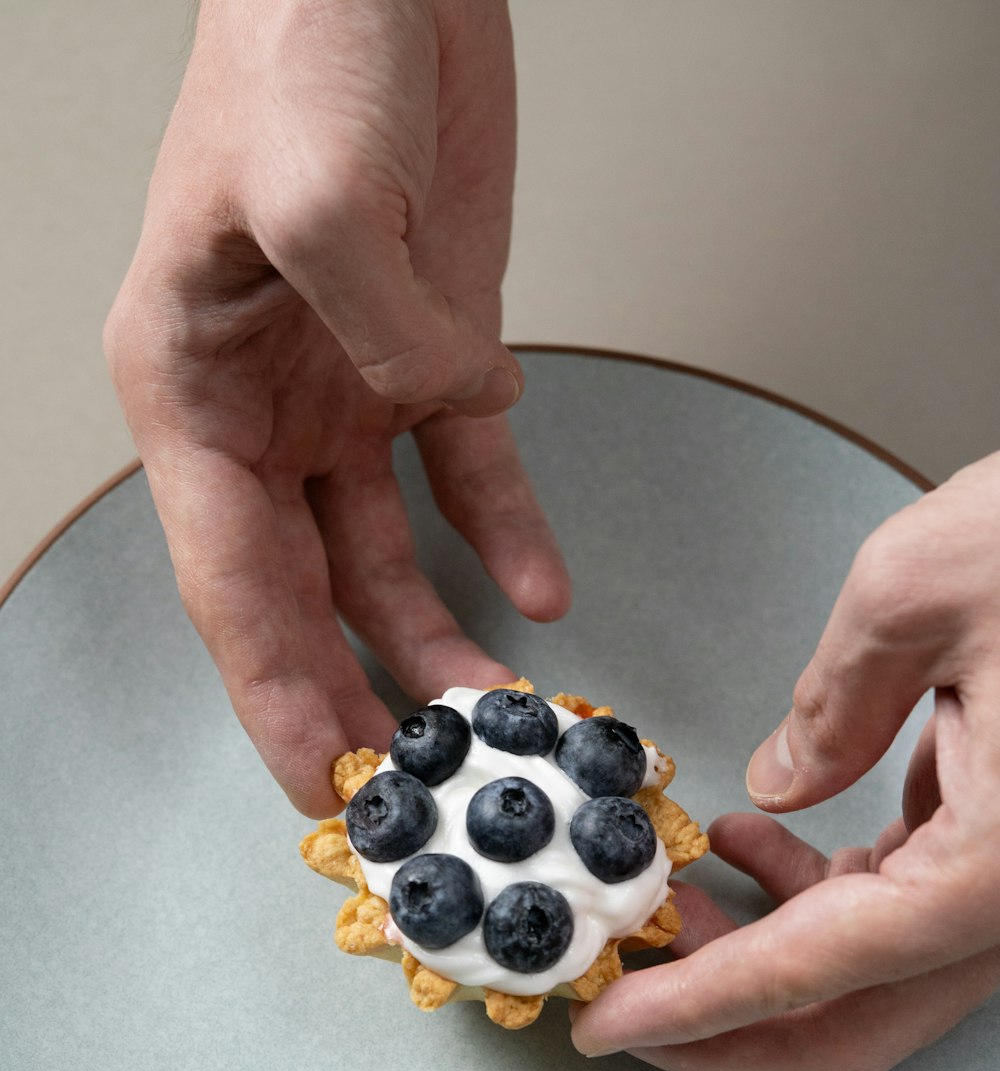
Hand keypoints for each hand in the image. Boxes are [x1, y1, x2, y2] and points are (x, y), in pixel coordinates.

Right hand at [104, 0, 569, 816]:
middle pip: (303, 593)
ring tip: (501, 714)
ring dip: (438, 638)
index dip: (274, 692)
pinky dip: (505, 531)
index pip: (230, 582)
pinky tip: (541, 591)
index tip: (318, 782)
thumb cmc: (299, 44)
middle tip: (410, 784)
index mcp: (190, 389)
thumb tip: (441, 407)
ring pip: (384, 555)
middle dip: (353, 695)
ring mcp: (344, 389)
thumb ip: (378, 335)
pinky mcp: (426, 356)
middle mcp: (259, 408)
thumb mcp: (315, 191)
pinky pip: (467, 471)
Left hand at [571, 452, 999, 1070]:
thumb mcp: (918, 595)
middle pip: (854, 1018)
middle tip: (622, 1001)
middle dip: (725, 1023)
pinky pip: (904, 907)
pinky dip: (817, 896)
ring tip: (669, 905)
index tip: (612, 1026)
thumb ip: (830, 710)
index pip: (817, 971)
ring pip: (875, 973)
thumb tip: (778, 790)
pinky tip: (753, 843)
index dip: (698, 1008)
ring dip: (763, 955)